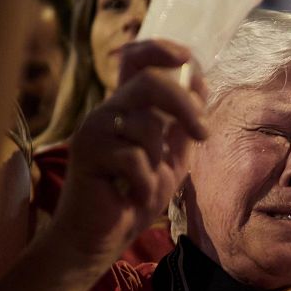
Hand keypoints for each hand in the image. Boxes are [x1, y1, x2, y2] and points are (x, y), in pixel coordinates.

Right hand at [51, 40, 207, 261]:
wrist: (98, 240)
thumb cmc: (132, 200)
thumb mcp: (170, 162)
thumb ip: (183, 129)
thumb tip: (201, 87)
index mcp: (127, 109)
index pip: (136, 61)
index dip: (160, 49)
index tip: (187, 58)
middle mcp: (108, 111)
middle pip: (150, 81)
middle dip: (185, 104)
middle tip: (203, 133)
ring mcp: (94, 129)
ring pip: (147, 125)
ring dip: (159, 163)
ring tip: (145, 187)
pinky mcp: (86, 152)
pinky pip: (134, 158)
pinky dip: (144, 184)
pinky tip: (129, 198)